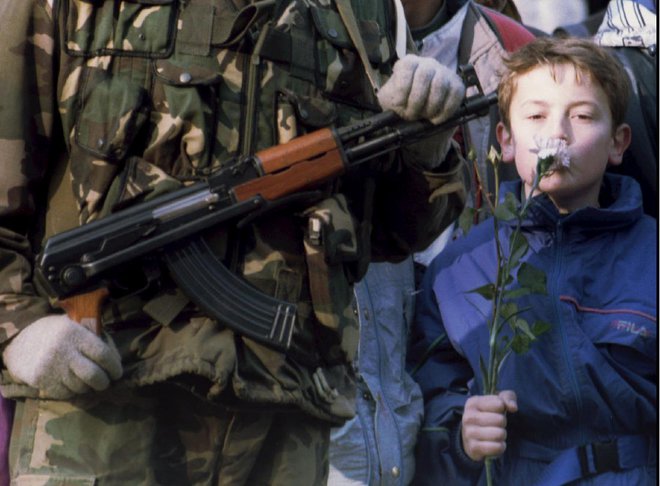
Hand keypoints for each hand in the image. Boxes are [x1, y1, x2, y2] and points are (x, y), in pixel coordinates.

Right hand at [3, 314, 122, 398]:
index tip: (117, 373)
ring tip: (88, 381)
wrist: (23, 341)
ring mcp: (51, 367)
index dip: (114, 367)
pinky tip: (73, 383)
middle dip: (104, 382)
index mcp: (75, 334)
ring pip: (81, 387)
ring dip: (89, 387)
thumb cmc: (59, 333)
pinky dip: (74, 392)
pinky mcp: (42, 381)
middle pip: (93, 375)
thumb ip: (98, 339)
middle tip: (105, 382)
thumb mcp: (78, 326)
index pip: (102, 354)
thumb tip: (117, 360)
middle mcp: (63, 351)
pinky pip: (67, 394)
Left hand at [378, 55, 465, 168]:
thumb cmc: (402, 104)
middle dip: (416, 101)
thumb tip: (394, 101)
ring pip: (440, 85)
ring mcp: (444, 72)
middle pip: (424, 75)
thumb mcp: (388, 100)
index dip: (402, 88)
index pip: (407, 67)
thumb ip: (388, 97)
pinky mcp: (457, 85)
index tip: (399, 105)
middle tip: (412, 116)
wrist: (419, 115)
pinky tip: (437, 120)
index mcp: (408, 63)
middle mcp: (427, 63)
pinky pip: (456, 94)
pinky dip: (446, 111)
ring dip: (430, 107)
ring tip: (424, 117)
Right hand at [461, 390, 517, 461]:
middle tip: (496, 424)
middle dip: (503, 423)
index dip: (503, 408)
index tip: (497, 411)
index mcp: (473, 403)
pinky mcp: (473, 448)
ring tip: (496, 434)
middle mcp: (468, 417)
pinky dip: (500, 446)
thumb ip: (507, 398)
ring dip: (502, 435)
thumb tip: (513, 408)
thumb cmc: (488, 415)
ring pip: (499, 434)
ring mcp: (469, 433)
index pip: (499, 404)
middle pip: (500, 420)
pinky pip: (497, 447)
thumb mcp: (497, 401)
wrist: (470, 437)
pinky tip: (495, 444)